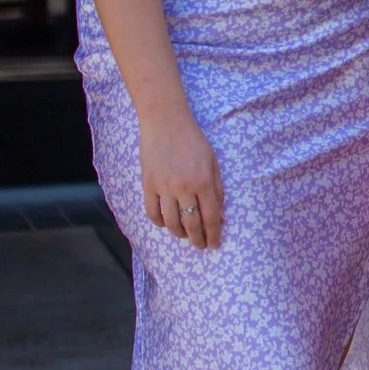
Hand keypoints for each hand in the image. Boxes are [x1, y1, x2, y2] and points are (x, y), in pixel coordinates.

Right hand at [137, 109, 224, 248]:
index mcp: (204, 181)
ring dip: (179, 234)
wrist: (166, 123)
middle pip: (191, 224)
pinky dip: (159, 223)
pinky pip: (152, 213)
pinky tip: (167, 224)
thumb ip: (218, 190)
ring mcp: (163, 187)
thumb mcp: (213, 163)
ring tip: (185, 235)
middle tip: (201, 246)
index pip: (211, 217)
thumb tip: (220, 217)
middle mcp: (184, 187)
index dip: (214, 234)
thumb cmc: (194, 142)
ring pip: (171, 222)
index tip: (215, 245)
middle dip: (198, 239)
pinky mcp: (148, 185)